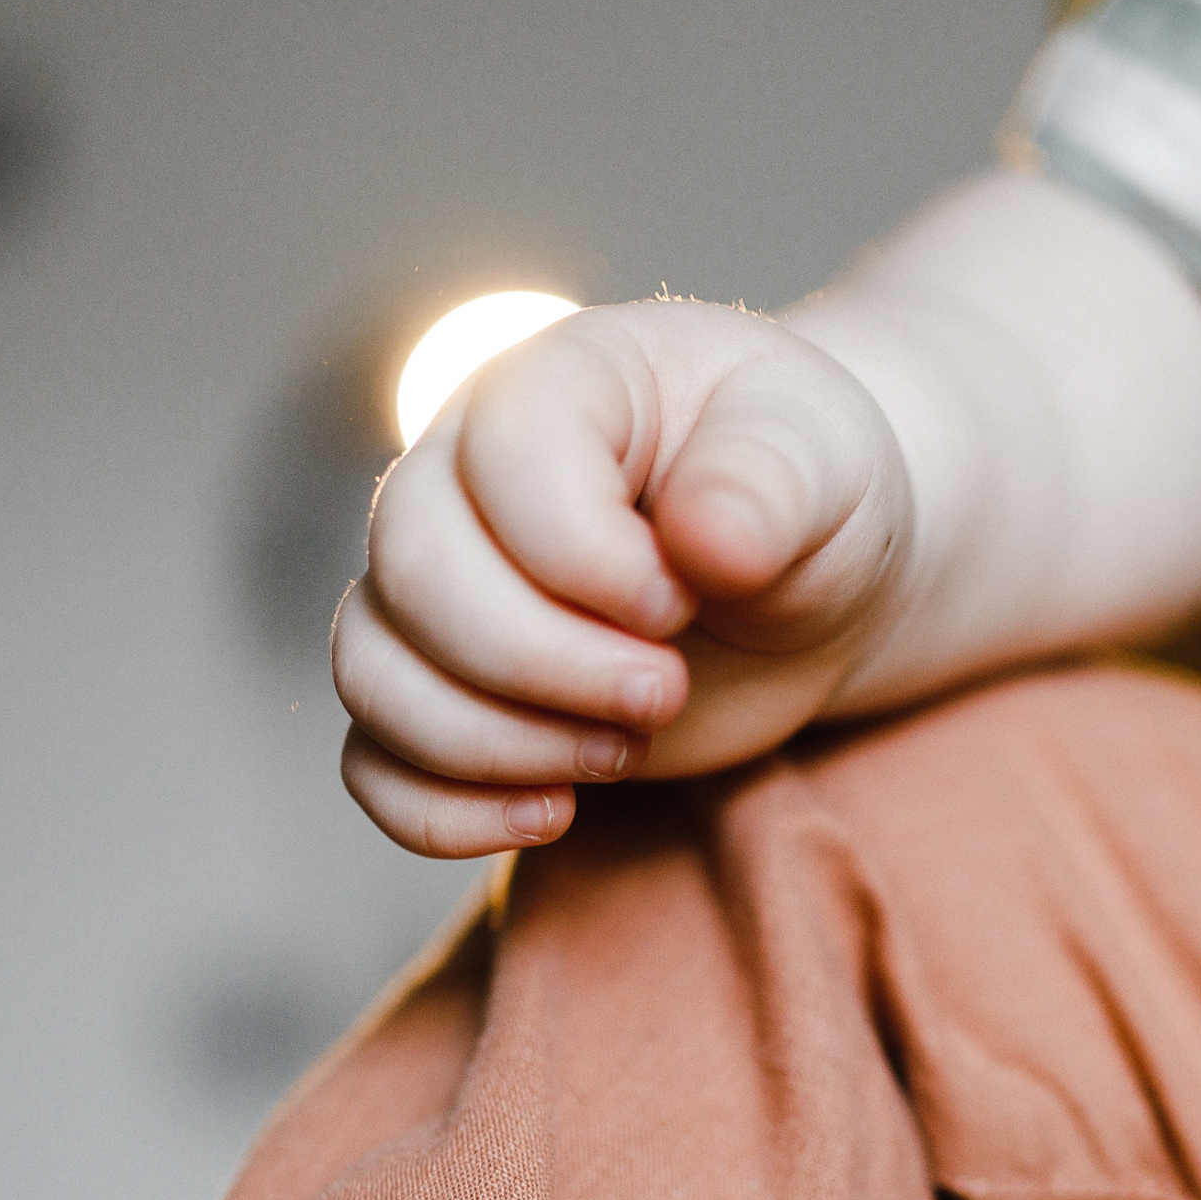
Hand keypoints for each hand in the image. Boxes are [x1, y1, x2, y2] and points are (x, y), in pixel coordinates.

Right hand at [331, 299, 913, 858]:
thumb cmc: (814, 500)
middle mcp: (464, 478)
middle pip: (414, 577)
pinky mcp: (448, 697)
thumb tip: (705, 541)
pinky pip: (373, 766)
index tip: (685, 600)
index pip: (504, 460)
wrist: (810, 585)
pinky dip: (442, 814)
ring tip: (626, 748)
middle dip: (545, 665)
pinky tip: (556, 812)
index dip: (586, 559)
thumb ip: (771, 484)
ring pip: (374, 675)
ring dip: (497, 744)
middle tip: (667, 692)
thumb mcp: (827, 465)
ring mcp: (440, 594)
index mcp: (558, 386)